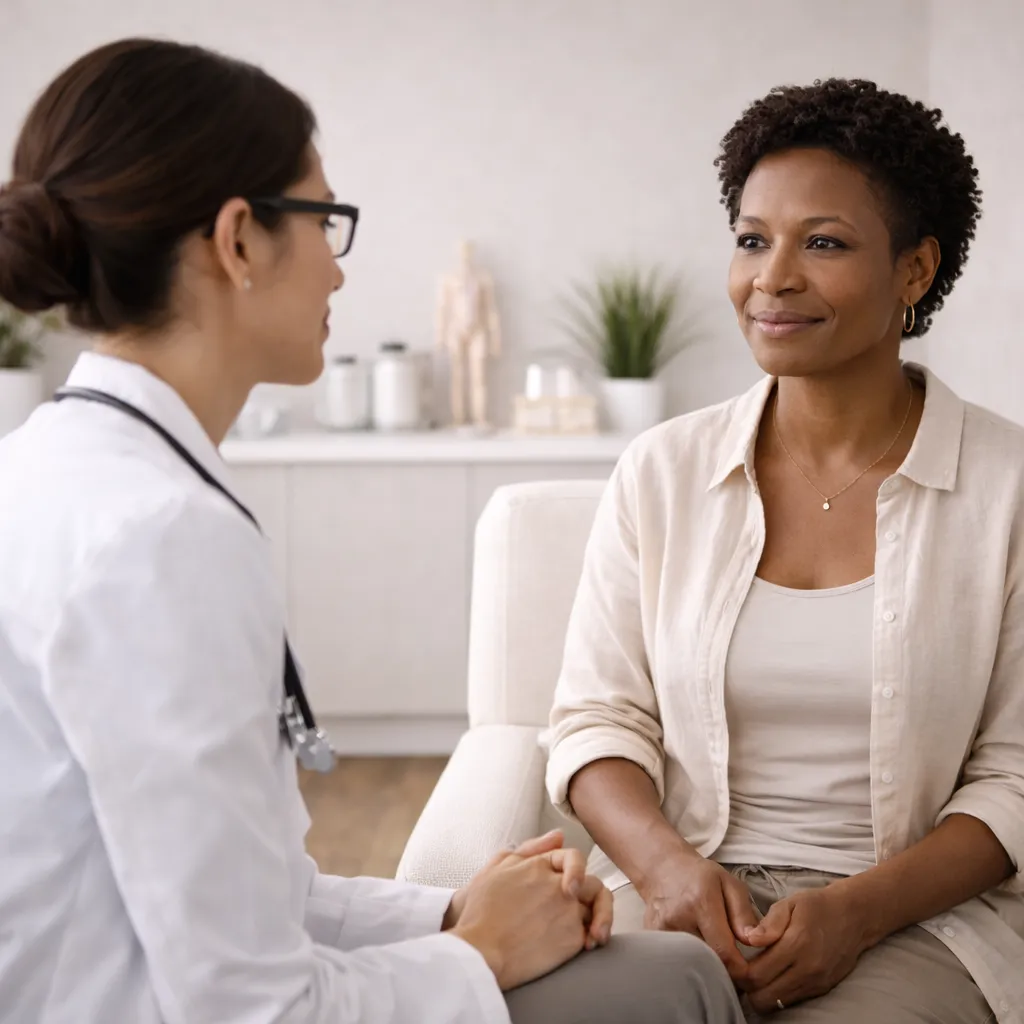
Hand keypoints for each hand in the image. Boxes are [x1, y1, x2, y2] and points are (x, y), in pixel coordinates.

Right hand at [451, 833, 612, 990]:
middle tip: (589, 918)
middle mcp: (558, 885)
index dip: (576, 872)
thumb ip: (530, 849)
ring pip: (593, 912)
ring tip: (589, 938)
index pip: (573, 858)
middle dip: (595, 901)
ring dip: (594, 923)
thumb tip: (558, 835)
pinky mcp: (573, 939)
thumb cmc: (481, 912)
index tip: (570, 889)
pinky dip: (586, 942)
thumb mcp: (496, 869)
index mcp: (540, 866)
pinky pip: (589, 937)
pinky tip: (575, 950)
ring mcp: (568, 911)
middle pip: (593, 886)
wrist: (480, 951)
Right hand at [640, 853, 758, 982]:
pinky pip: (676, 960)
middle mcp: (677, 917)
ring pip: (690, 964)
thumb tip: (754, 942)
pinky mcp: (651, 936)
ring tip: (715, 957)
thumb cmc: (701, 877)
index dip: (740, 970)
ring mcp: (660, 928)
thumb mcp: (730, 885)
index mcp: (701, 902)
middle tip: (735, 968)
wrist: (663, 868)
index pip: (723, 952)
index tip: (751, 974)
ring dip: (706, 967)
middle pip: (707, 962)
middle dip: (725, 971)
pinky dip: (689, 962)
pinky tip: (696, 952)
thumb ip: (744, 914)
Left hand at [741, 884, 865, 1012]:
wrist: (854, 917)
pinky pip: (792, 1001)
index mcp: (795, 945)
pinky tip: (774, 976)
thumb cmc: (817, 906)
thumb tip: (749, 939)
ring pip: (777, 1004)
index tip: (731, 961)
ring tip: (757, 973)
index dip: (738, 973)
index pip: (756, 975)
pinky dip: (778, 993)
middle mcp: (806, 970)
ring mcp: (815, 983)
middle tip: (742, 969)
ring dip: (762, 993)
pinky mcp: (822, 989)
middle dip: (747, 987)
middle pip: (763, 997)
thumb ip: (768, 923)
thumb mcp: (789, 904)